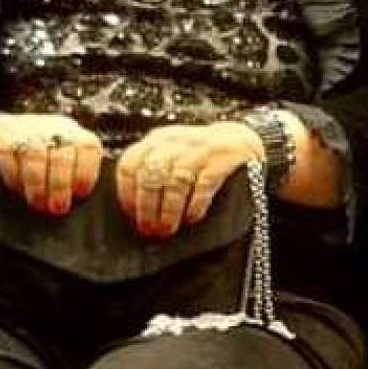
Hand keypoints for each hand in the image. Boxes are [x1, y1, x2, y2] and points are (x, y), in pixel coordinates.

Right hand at [0, 113, 103, 215]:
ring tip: (38, 203)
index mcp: (73, 133)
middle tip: (58, 206)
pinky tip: (17, 189)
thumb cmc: (38, 160)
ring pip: (36, 152)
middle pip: (62, 152)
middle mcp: (51, 127)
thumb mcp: (60, 163)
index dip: (86, 172)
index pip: (88, 145)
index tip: (80, 193)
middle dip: (60, 184)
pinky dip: (14, 175)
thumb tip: (78, 200)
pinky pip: (8, 153)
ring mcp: (25, 127)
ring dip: (38, 183)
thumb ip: (72, 178)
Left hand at [115, 123, 259, 237]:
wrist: (240, 139)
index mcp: (157, 140)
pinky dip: (195, 205)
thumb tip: (134, 211)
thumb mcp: (172, 154)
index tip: (131, 215)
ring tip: (169, 229)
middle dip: (147, 207)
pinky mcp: (221, 159)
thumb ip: (152, 173)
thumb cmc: (200, 155)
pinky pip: (203, 185)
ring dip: (169, 210)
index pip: (130, 164)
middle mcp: (175, 142)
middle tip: (149, 229)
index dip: (127, 193)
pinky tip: (192, 217)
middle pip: (150, 175)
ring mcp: (199, 149)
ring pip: (175, 182)